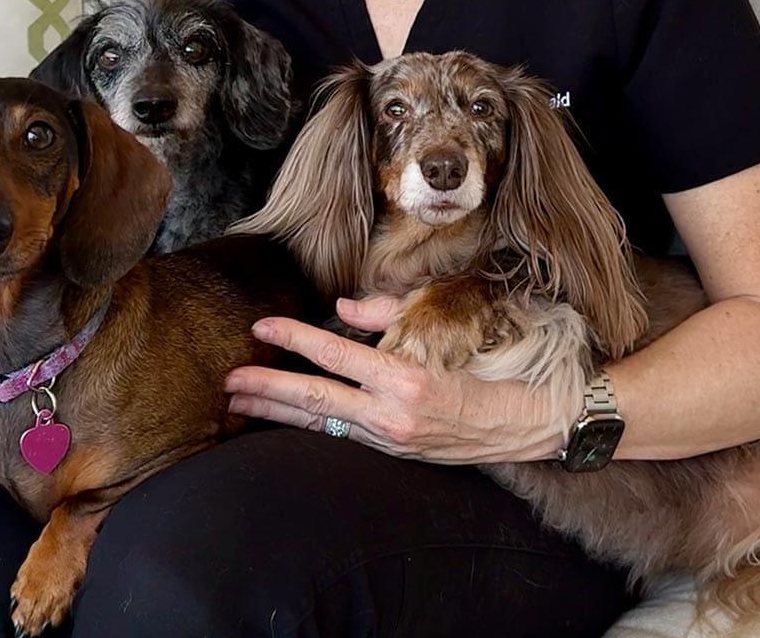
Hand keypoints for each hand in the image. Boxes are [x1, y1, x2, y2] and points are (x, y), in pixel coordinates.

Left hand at [224, 297, 572, 464]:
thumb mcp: (440, 327)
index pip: (335, 355)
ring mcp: (392, 440)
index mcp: (405, 379)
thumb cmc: (491, 366)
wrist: (531, 422)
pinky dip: (310, 425)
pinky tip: (285, 418)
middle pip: (314, 400)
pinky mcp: (395, 451)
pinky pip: (343, 435)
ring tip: (239, 404)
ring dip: (278, 413)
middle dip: (266, 390)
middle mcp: (393, 416)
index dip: (293, 338)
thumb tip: (339, 308)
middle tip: (227, 381)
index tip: (261, 325)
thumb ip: (385, 315)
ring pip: (322, 424)